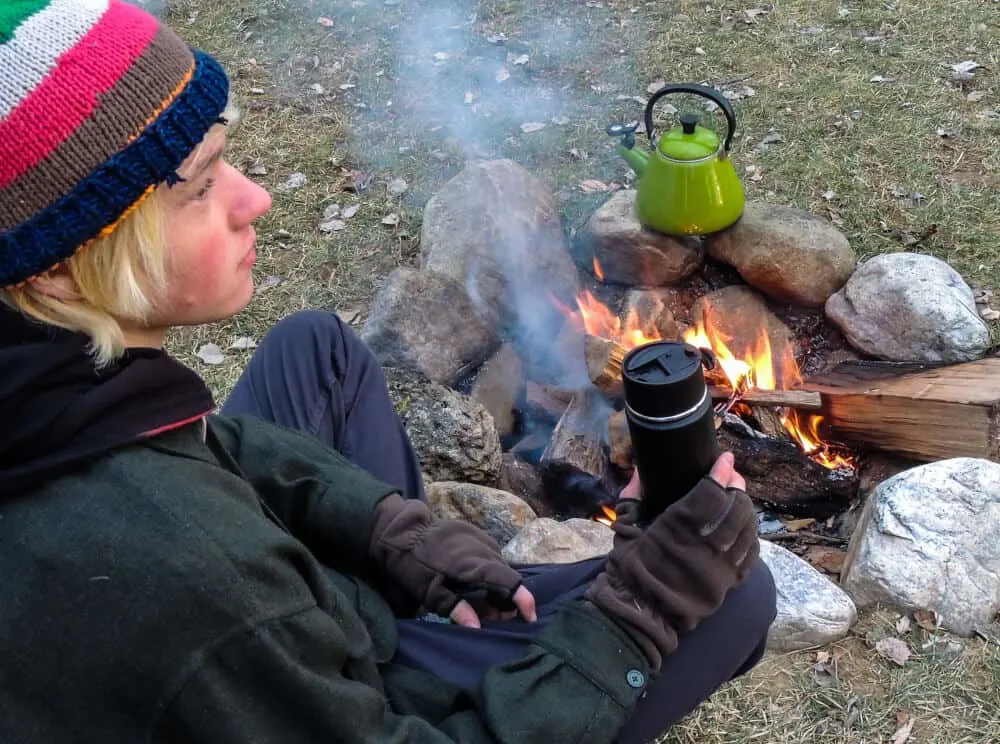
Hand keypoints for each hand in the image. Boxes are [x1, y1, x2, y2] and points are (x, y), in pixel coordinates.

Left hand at [368, 495, 537, 627]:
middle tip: (492, 617)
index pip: (511, 582)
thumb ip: (456, 609)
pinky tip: (474, 581)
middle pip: (507, 576)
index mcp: (476, 563)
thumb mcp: (429, 593)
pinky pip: (490, 554)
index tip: (528, 618)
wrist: (401, 531)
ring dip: (496, 584)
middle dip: (505, 599)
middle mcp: (484, 547)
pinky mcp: (473, 532)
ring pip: (499, 565)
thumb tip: (477, 628)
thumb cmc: (414, 566)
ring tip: (481, 601)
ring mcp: (480, 537)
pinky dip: (489, 571)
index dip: (524, 601)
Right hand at [585, 455, 758, 668]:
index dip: (721, 472)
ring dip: (746, 509)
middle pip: (735, 507)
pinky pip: (750, 553)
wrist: (641, 611)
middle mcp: (704, 545)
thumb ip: (633, 496)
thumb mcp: (625, 528)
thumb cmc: (629, 567)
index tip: (725, 459)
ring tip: (738, 498)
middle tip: (731, 476)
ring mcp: (720, 565)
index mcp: (677, 528)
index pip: (710, 492)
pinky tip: (744, 527)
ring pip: (746, 528)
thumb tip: (638, 471)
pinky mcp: (728, 582)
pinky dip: (750, 535)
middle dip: (736, 487)